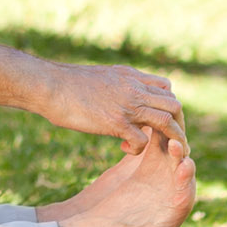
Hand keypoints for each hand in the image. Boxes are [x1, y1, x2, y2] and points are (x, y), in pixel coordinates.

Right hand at [39, 63, 185, 153]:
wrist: (49, 84)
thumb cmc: (66, 83)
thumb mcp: (99, 76)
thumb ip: (115, 83)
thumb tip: (115, 92)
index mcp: (130, 76)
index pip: (166, 88)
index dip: (167, 105)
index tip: (158, 120)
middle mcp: (134, 88)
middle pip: (174, 105)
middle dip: (177, 126)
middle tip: (166, 141)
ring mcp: (127, 105)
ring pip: (167, 122)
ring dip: (167, 140)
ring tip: (154, 151)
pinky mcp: (116, 121)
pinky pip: (143, 140)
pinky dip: (138, 149)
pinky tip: (124, 148)